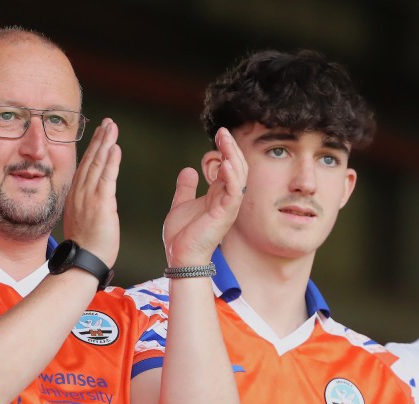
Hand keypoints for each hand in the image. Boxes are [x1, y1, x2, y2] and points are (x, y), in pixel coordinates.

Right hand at [64, 118, 120, 266]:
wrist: (84, 262)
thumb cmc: (87, 247)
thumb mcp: (82, 221)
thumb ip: (86, 206)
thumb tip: (91, 201)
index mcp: (76, 196)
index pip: (85, 167)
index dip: (93, 148)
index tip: (100, 134)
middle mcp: (80, 193)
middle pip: (90, 160)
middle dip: (99, 139)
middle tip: (108, 122)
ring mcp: (89, 197)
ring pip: (97, 165)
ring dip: (105, 144)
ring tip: (112, 127)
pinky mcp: (101, 204)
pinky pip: (106, 178)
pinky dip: (111, 162)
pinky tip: (115, 148)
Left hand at [163, 128, 245, 266]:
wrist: (180, 256)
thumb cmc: (182, 235)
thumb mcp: (181, 204)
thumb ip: (186, 188)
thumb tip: (188, 170)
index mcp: (217, 195)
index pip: (229, 167)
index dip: (225, 150)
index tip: (218, 136)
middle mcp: (226, 199)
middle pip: (237, 167)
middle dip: (231, 148)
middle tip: (223, 132)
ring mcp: (227, 207)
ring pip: (239, 176)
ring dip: (233, 157)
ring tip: (225, 140)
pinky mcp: (225, 215)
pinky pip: (233, 193)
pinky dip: (231, 177)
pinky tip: (225, 164)